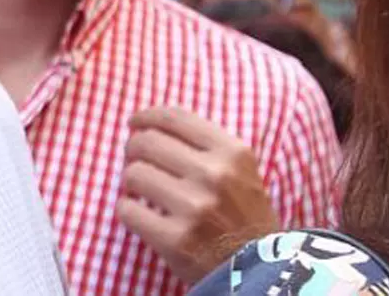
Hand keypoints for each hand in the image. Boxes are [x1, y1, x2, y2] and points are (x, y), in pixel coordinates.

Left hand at [116, 107, 279, 283]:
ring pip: (132, 174)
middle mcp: (215, 175)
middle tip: (136, 162)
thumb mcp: (240, 171)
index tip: (135, 122)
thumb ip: (204, 146)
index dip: (146, 116)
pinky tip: (142, 214)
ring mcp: (195, 208)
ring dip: (130, 182)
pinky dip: (128, 210)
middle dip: (133, 150)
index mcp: (233, 152)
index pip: (174, 118)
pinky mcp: (176, 239)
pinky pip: (127, 209)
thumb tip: (146, 123)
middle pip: (145, 142)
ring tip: (142, 192)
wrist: (261, 271)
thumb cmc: (242, 216)